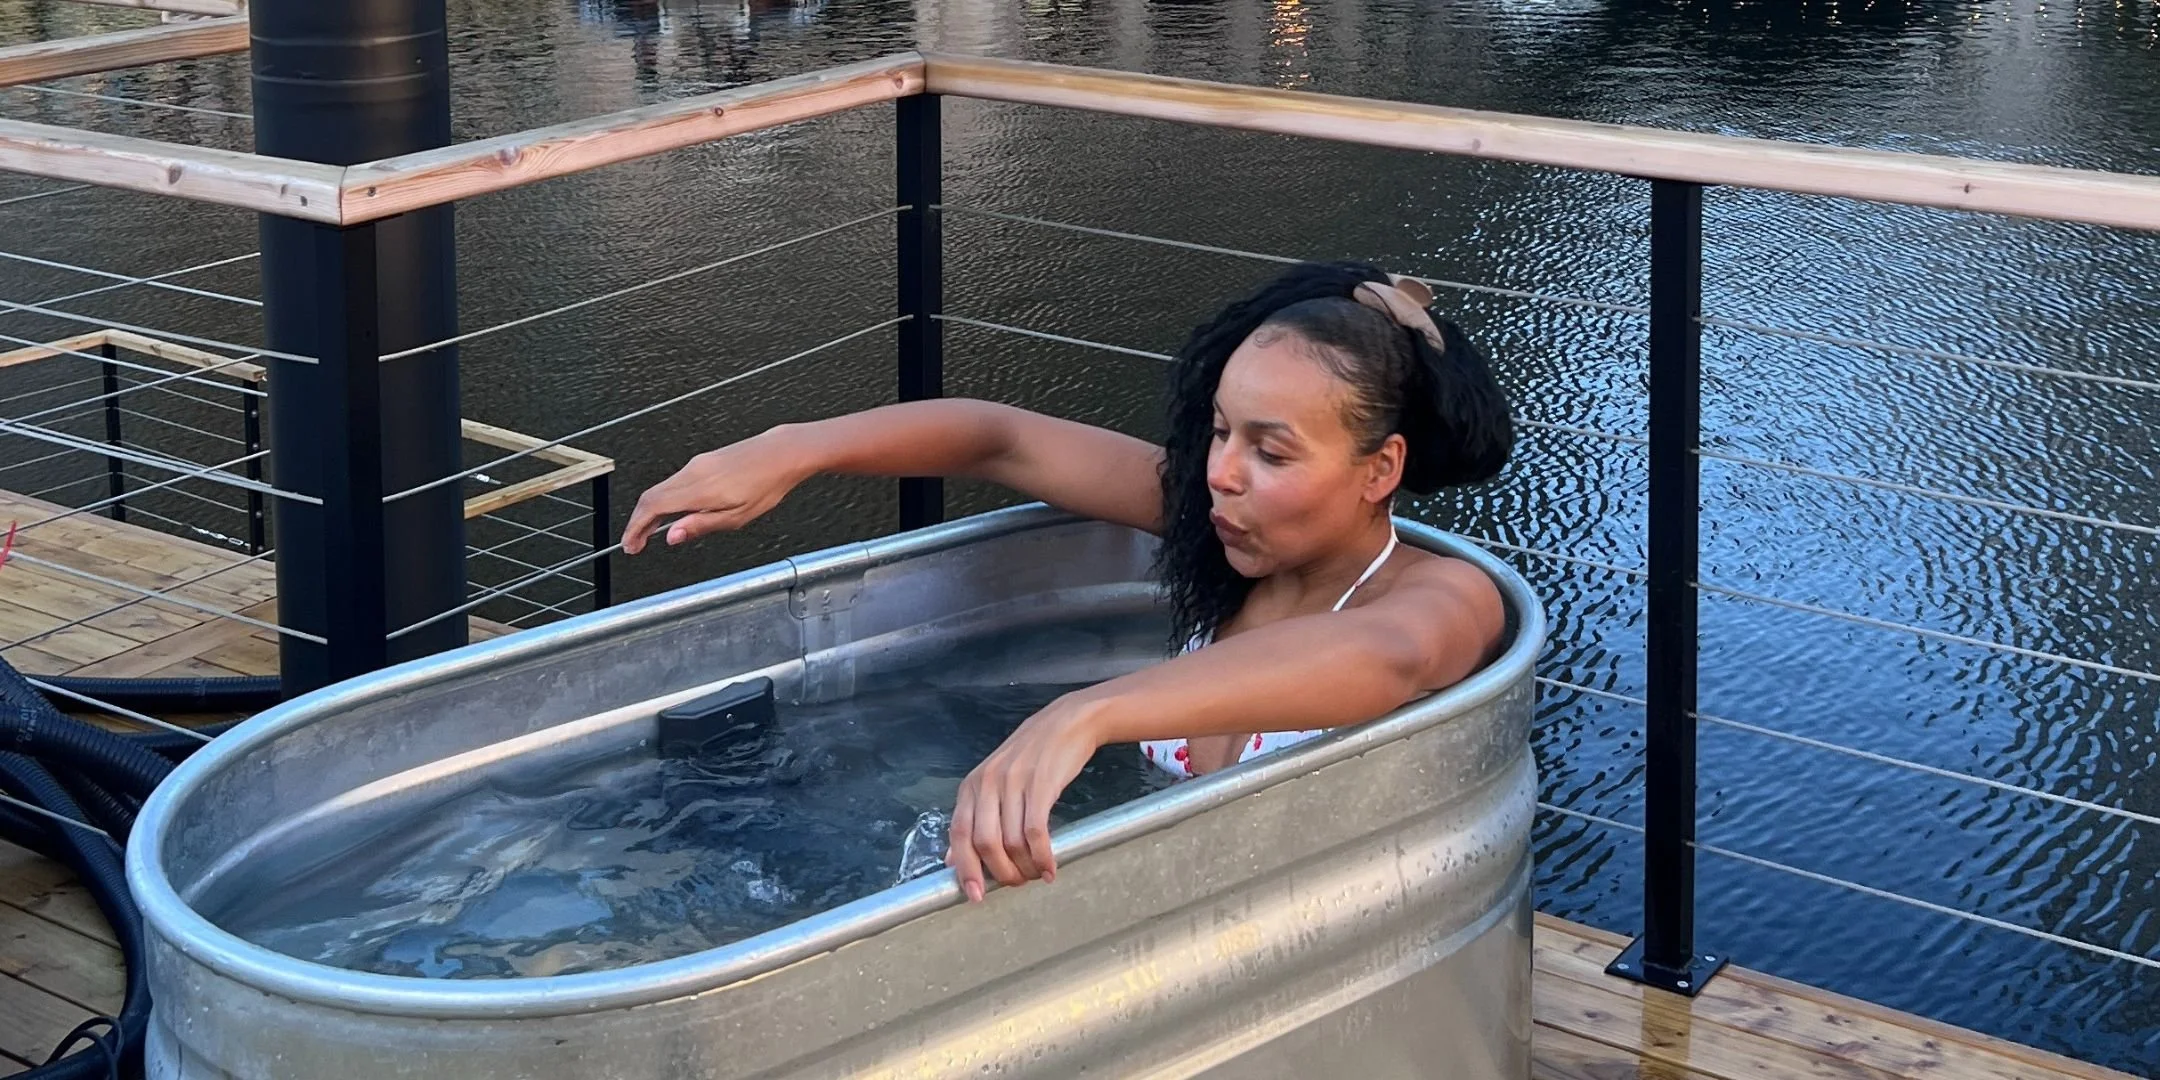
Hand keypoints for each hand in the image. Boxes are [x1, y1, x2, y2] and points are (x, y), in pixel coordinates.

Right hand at [620, 427, 811, 554]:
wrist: (781, 453)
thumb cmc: (767, 483)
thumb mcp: (737, 517)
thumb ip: (701, 526)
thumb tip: (673, 536)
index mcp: (698, 489)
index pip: (652, 507)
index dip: (636, 528)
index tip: (631, 544)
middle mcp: (692, 473)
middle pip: (650, 496)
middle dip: (638, 522)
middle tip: (636, 542)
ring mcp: (697, 464)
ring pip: (661, 488)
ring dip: (650, 510)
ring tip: (651, 532)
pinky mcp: (703, 461)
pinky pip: (674, 481)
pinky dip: (664, 498)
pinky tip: (672, 511)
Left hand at [945, 691, 1104, 901]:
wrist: (1067, 723)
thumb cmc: (1030, 756)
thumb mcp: (994, 783)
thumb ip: (974, 818)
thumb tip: (950, 859)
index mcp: (972, 786)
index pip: (959, 834)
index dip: (965, 868)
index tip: (976, 895)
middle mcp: (988, 784)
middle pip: (985, 842)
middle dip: (1001, 872)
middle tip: (1017, 883)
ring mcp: (1014, 783)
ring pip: (1012, 841)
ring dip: (1026, 867)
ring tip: (1037, 874)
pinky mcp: (1041, 785)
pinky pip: (1037, 832)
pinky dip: (1044, 856)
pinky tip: (1051, 867)